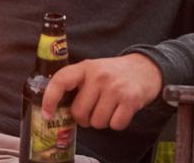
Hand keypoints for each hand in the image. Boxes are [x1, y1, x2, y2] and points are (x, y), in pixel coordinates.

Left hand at [42, 54, 162, 130]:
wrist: (146, 68)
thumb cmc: (114, 73)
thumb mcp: (93, 70)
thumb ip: (77, 84)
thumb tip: (57, 110)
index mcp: (85, 67)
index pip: (61, 81)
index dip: (49, 99)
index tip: (47, 114)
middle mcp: (99, 76)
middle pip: (79, 113)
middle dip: (84, 118)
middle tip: (93, 110)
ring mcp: (115, 88)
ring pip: (97, 122)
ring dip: (101, 121)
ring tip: (109, 108)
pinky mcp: (130, 100)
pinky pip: (115, 125)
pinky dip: (116, 123)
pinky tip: (120, 111)